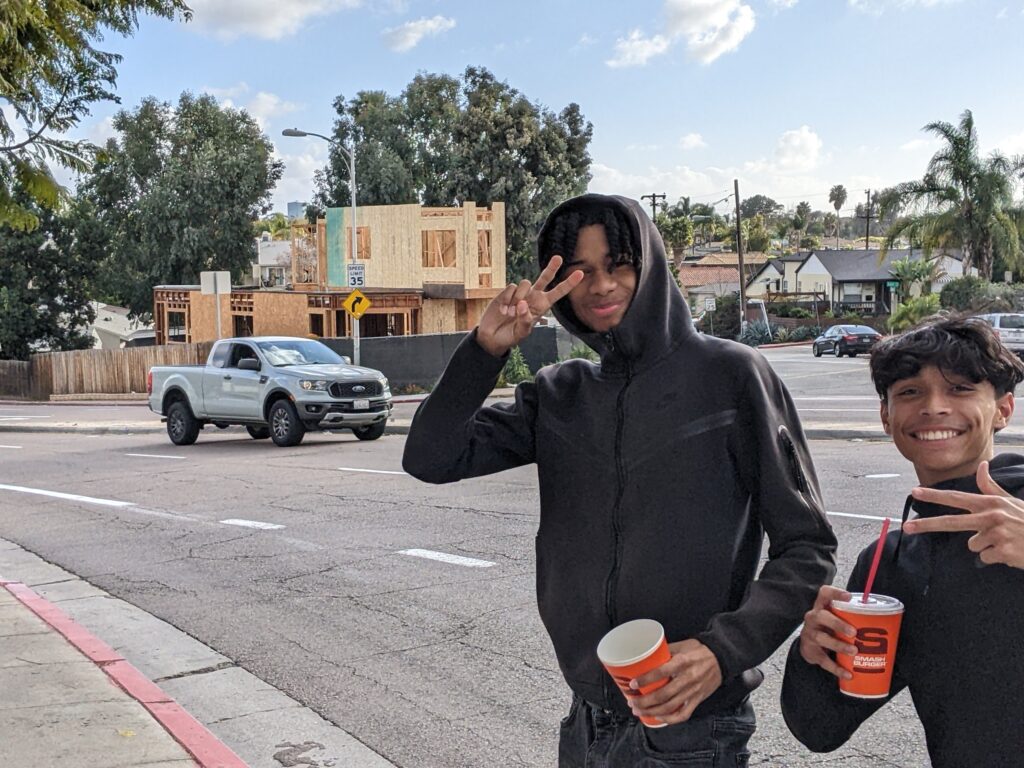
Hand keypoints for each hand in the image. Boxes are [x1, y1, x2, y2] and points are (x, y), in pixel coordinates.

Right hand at [476, 255, 583, 356]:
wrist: (492, 336)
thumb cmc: (510, 336)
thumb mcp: (521, 333)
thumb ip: (525, 320)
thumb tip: (523, 304)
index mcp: (541, 306)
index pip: (558, 293)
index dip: (568, 284)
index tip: (580, 273)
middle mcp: (533, 297)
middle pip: (545, 278)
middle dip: (551, 268)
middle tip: (559, 258)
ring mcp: (519, 293)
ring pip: (525, 283)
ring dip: (518, 298)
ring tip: (510, 314)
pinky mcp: (506, 292)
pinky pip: (511, 287)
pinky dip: (507, 299)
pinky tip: (503, 311)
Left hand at [627, 639, 722, 725]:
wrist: (722, 659)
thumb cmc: (699, 650)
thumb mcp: (682, 645)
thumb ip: (665, 651)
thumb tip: (645, 657)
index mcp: (682, 662)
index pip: (661, 673)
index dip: (645, 680)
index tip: (632, 684)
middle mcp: (687, 678)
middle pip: (663, 695)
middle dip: (644, 701)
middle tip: (632, 702)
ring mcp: (693, 691)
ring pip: (670, 707)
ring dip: (652, 712)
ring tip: (639, 711)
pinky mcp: (698, 700)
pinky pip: (683, 714)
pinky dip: (670, 719)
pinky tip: (658, 718)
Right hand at [798, 585, 856, 679]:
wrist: (808, 645)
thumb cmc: (829, 628)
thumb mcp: (834, 618)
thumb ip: (851, 617)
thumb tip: (888, 622)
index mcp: (821, 607)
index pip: (824, 593)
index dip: (835, 593)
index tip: (848, 597)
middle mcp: (813, 618)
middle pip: (821, 616)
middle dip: (838, 624)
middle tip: (853, 632)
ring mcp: (810, 635)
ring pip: (822, 638)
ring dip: (838, 645)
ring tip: (853, 651)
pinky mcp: (811, 651)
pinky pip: (824, 660)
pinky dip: (837, 668)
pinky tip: (848, 673)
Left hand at [905, 461, 1023, 568]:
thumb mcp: (1012, 502)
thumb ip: (991, 487)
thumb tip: (982, 465)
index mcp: (991, 504)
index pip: (956, 498)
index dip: (934, 496)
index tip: (914, 492)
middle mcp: (991, 517)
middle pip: (951, 522)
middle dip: (926, 525)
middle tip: (907, 527)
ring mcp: (996, 534)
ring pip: (972, 545)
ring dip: (986, 546)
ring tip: (1005, 541)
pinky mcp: (1003, 552)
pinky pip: (985, 557)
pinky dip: (996, 557)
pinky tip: (1010, 552)